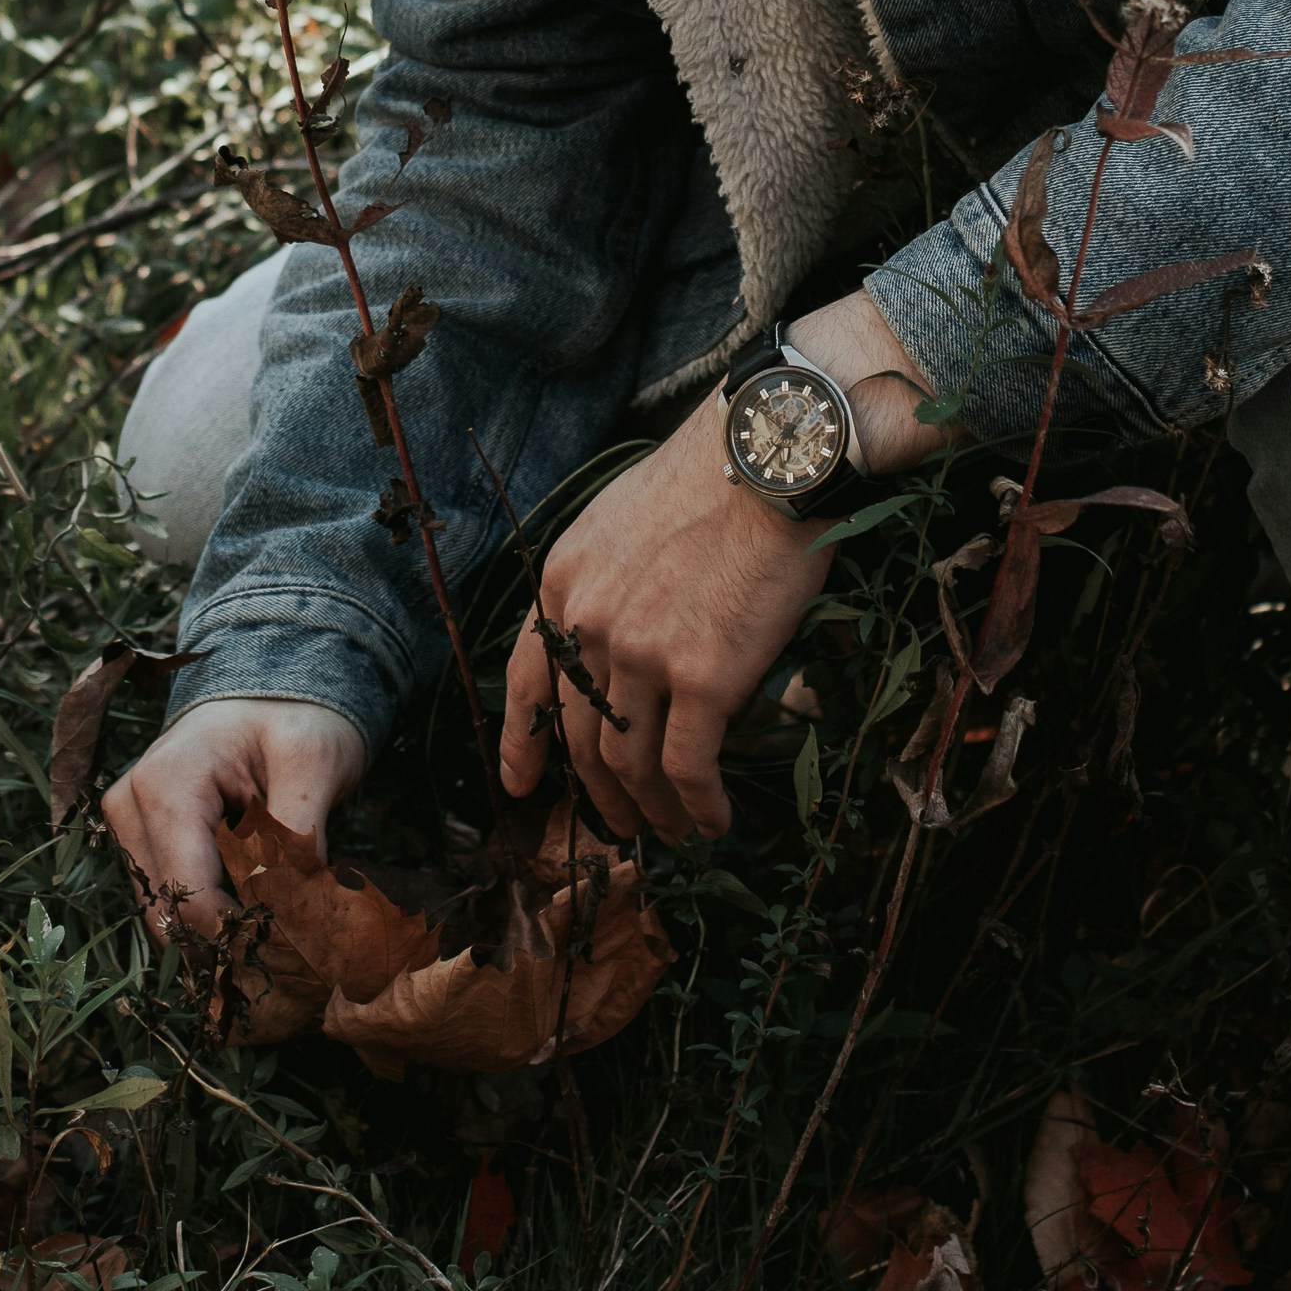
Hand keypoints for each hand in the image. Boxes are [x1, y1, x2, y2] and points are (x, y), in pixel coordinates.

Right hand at [102, 695, 365, 940]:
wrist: (278, 688)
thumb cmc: (297, 715)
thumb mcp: (313, 763)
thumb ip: (295, 836)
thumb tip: (287, 915)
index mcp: (165, 785)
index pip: (190, 896)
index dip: (241, 932)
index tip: (296, 943)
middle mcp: (130, 807)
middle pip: (171, 911)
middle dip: (231, 933)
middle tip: (293, 934)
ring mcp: (129, 823)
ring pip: (168, 912)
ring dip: (222, 923)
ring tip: (279, 909)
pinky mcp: (140, 837)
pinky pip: (172, 894)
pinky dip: (213, 907)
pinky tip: (255, 896)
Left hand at [499, 292, 945, 843]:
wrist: (768, 460)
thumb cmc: (712, 479)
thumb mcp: (622, 519)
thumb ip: (605, 581)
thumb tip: (621, 633)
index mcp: (565, 582)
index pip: (528, 679)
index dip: (523, 741)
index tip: (524, 783)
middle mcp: (590, 623)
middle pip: (581, 735)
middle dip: (599, 792)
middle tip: (623, 823)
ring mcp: (641, 654)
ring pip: (630, 762)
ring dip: (651, 809)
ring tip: (673, 830)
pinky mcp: (702, 678)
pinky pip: (687, 767)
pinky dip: (697, 805)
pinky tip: (713, 820)